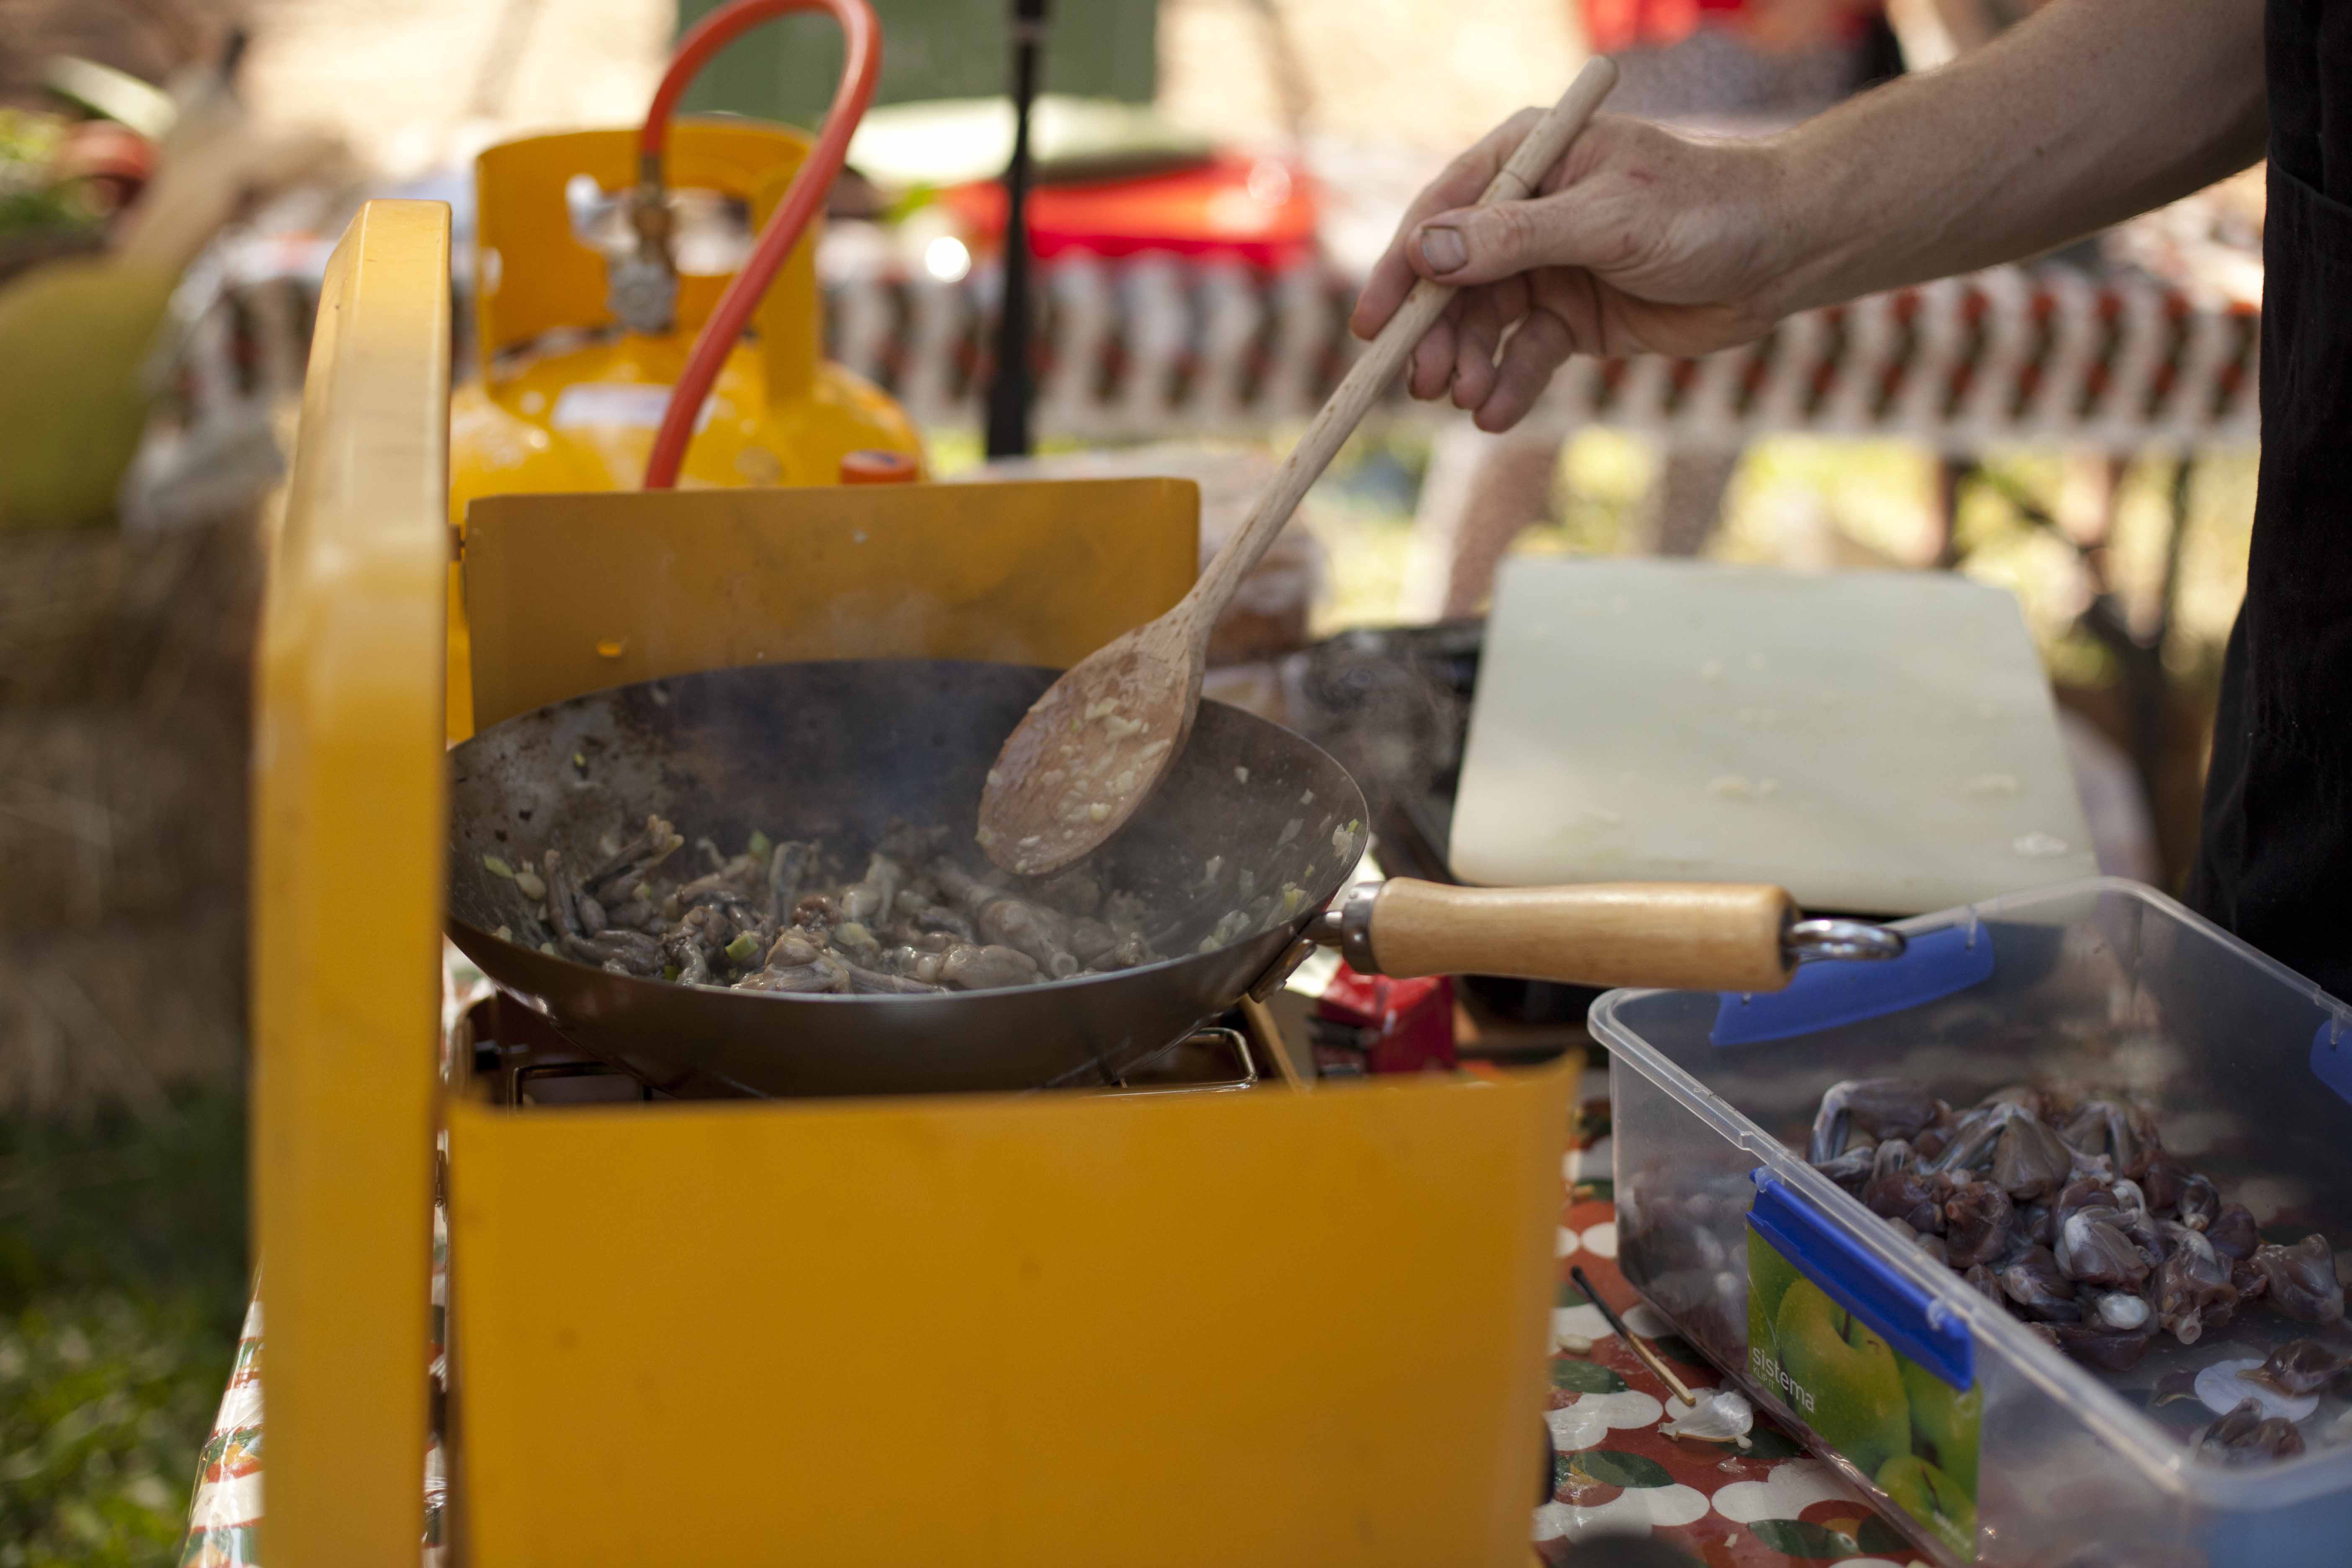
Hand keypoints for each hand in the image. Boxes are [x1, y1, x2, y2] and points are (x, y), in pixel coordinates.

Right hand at [1349, 110, 1797, 432]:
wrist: (1781, 256)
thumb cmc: (1704, 211)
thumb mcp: (1609, 219)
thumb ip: (1516, 237)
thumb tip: (1429, 252)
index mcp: (1529, 161)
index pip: (1442, 213)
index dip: (1402, 270)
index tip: (1374, 325)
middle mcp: (1527, 212)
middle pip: (1453, 278)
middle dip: (1435, 332)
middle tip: (1423, 382)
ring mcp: (1548, 267)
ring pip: (1484, 323)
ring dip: (1469, 363)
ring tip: (1466, 400)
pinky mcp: (1573, 317)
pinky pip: (1524, 355)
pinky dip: (1507, 386)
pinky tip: (1496, 414)